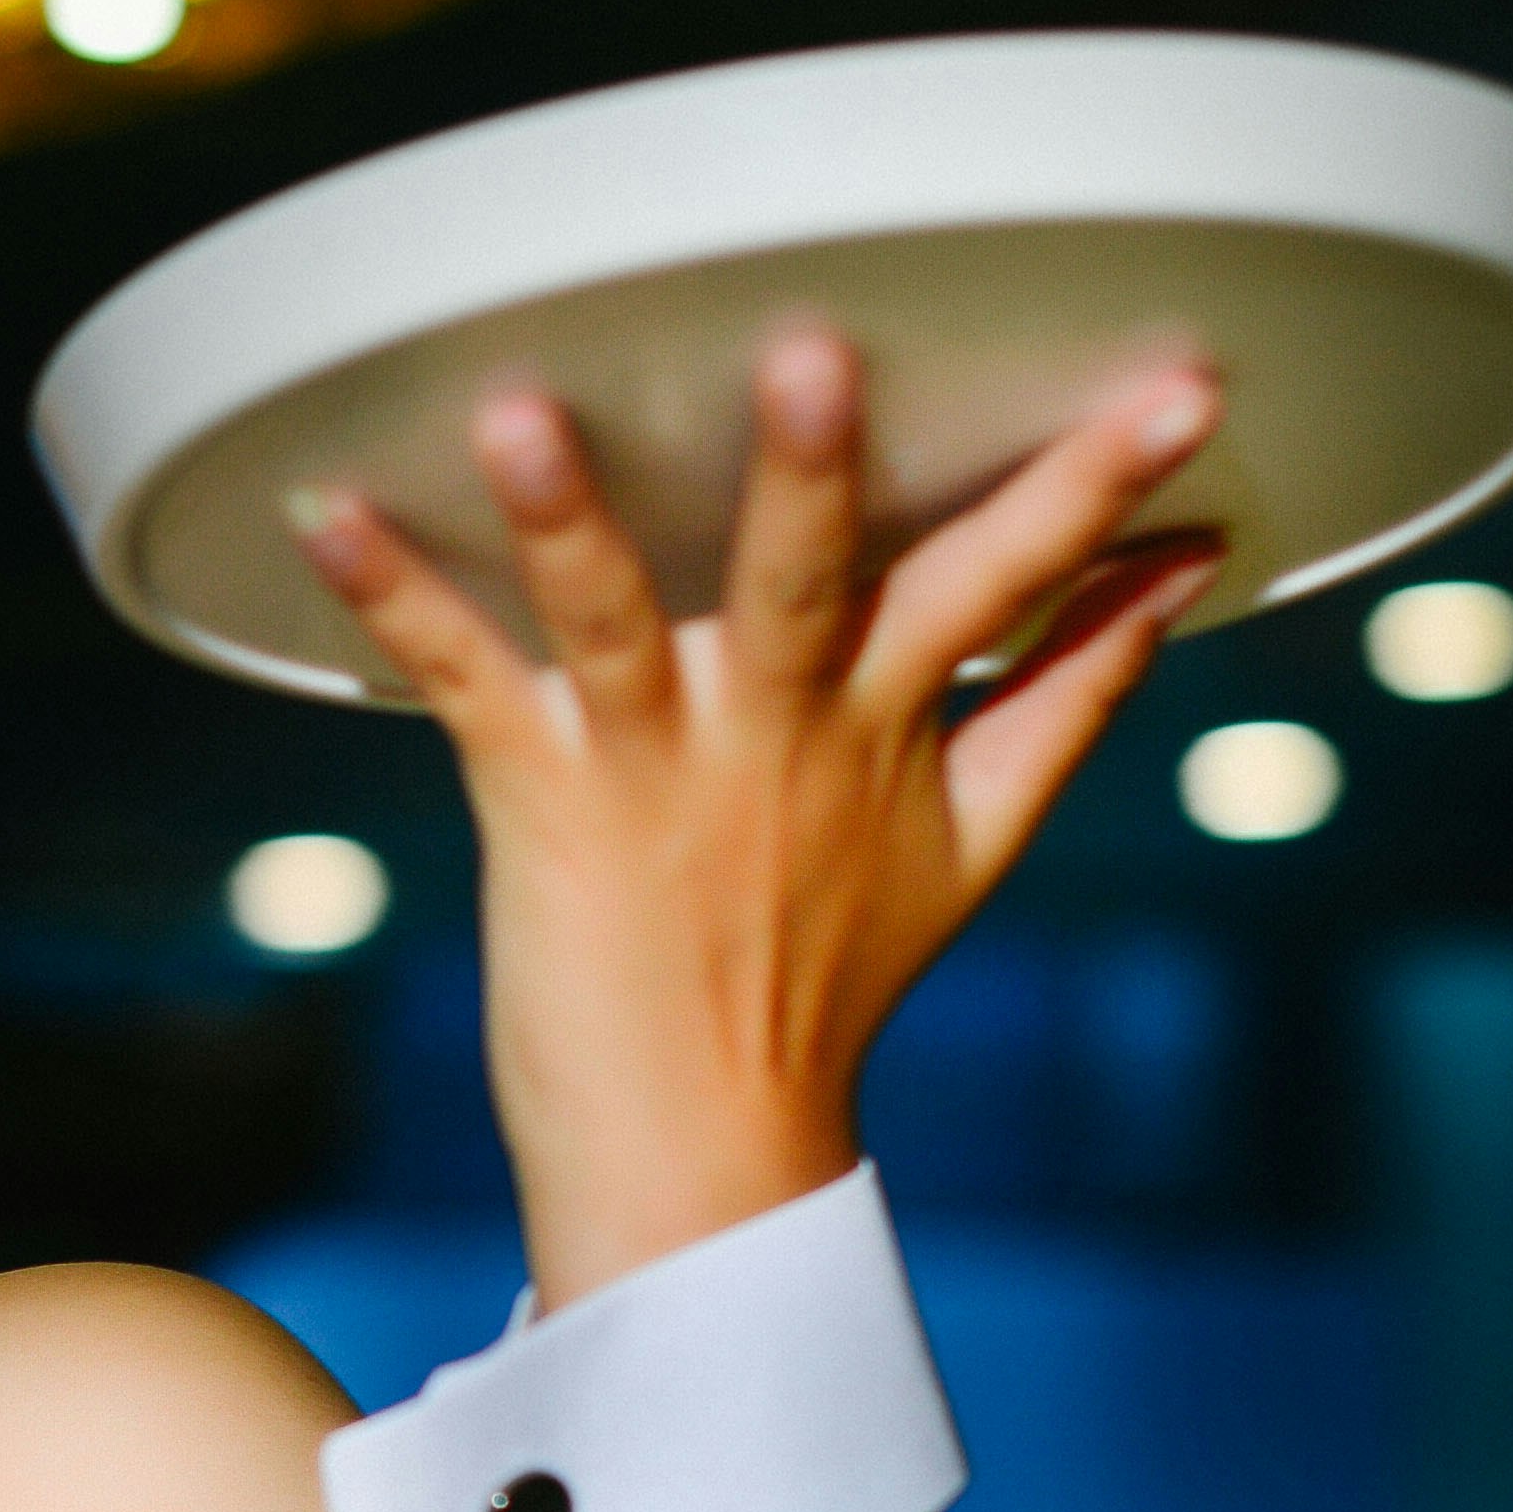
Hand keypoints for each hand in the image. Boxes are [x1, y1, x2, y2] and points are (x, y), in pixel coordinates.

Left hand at [299, 325, 1223, 1298]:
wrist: (701, 1156)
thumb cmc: (829, 974)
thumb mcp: (979, 832)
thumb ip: (1075, 691)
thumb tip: (1180, 575)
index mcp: (886, 725)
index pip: (1012, 585)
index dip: (1097, 488)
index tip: (1187, 388)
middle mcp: (778, 734)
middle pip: (811, 585)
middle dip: (818, 473)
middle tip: (818, 355)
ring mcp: (654, 770)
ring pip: (618, 622)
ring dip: (565, 519)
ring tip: (519, 411)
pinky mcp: (540, 803)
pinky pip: (459, 679)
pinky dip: (393, 598)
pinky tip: (325, 510)